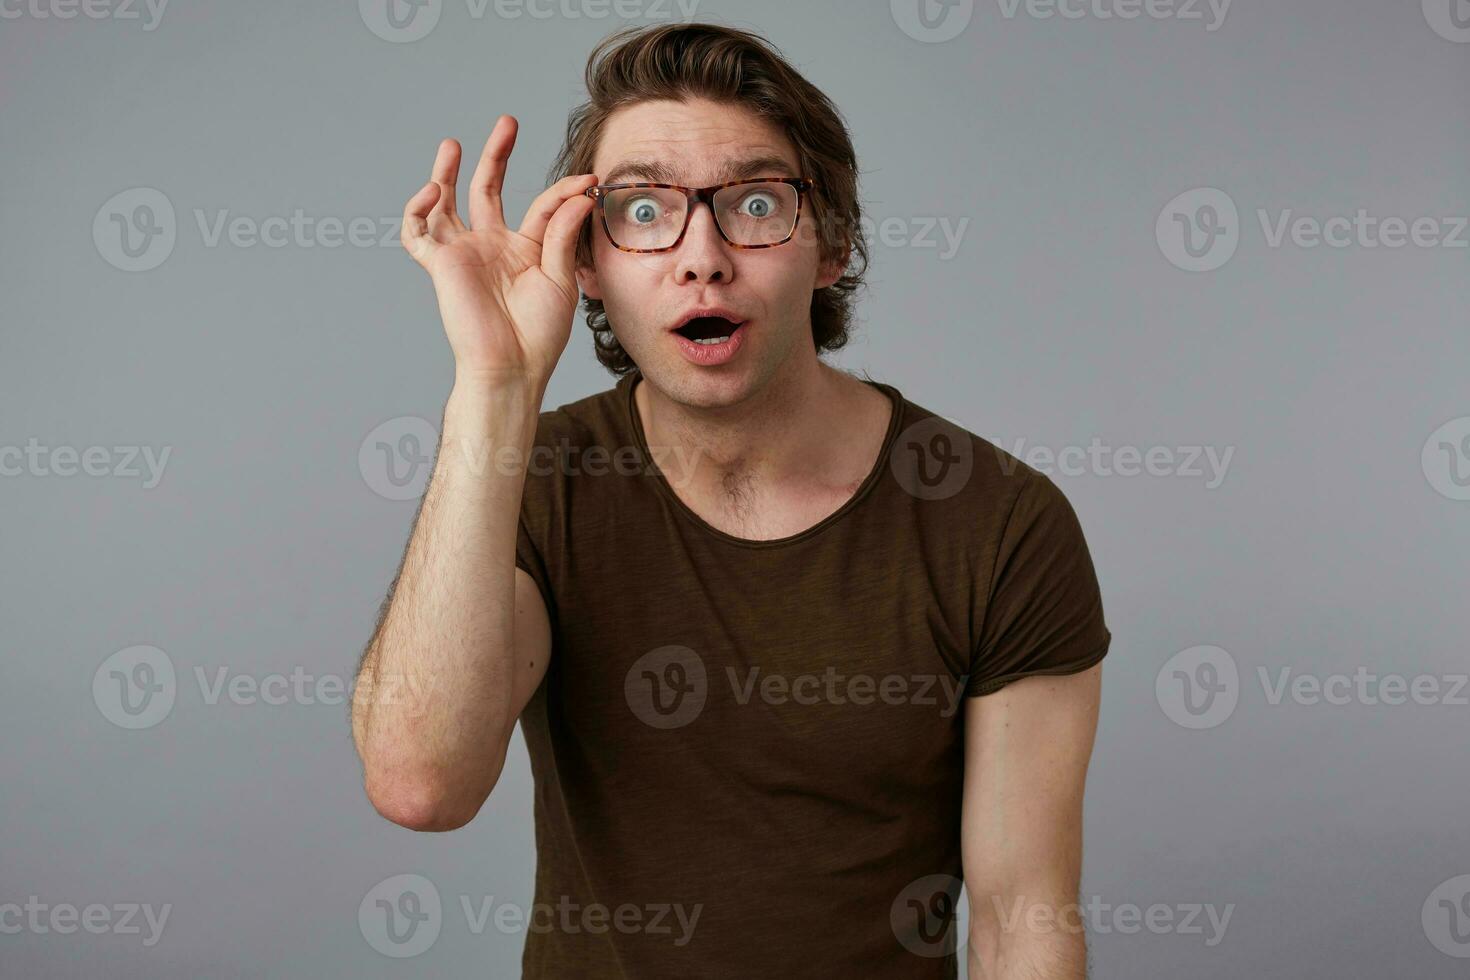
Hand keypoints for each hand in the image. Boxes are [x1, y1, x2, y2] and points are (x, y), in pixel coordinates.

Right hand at [400, 115, 597, 389]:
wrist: (512, 366)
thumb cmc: (540, 334)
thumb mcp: (561, 278)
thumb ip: (564, 233)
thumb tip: (579, 193)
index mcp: (526, 250)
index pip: (542, 206)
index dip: (564, 191)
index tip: (589, 179)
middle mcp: (492, 246)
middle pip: (487, 190)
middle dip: (495, 156)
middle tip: (507, 123)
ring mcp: (464, 253)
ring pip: (446, 204)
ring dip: (445, 173)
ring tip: (452, 144)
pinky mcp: (440, 265)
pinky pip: (416, 233)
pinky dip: (417, 210)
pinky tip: (431, 192)